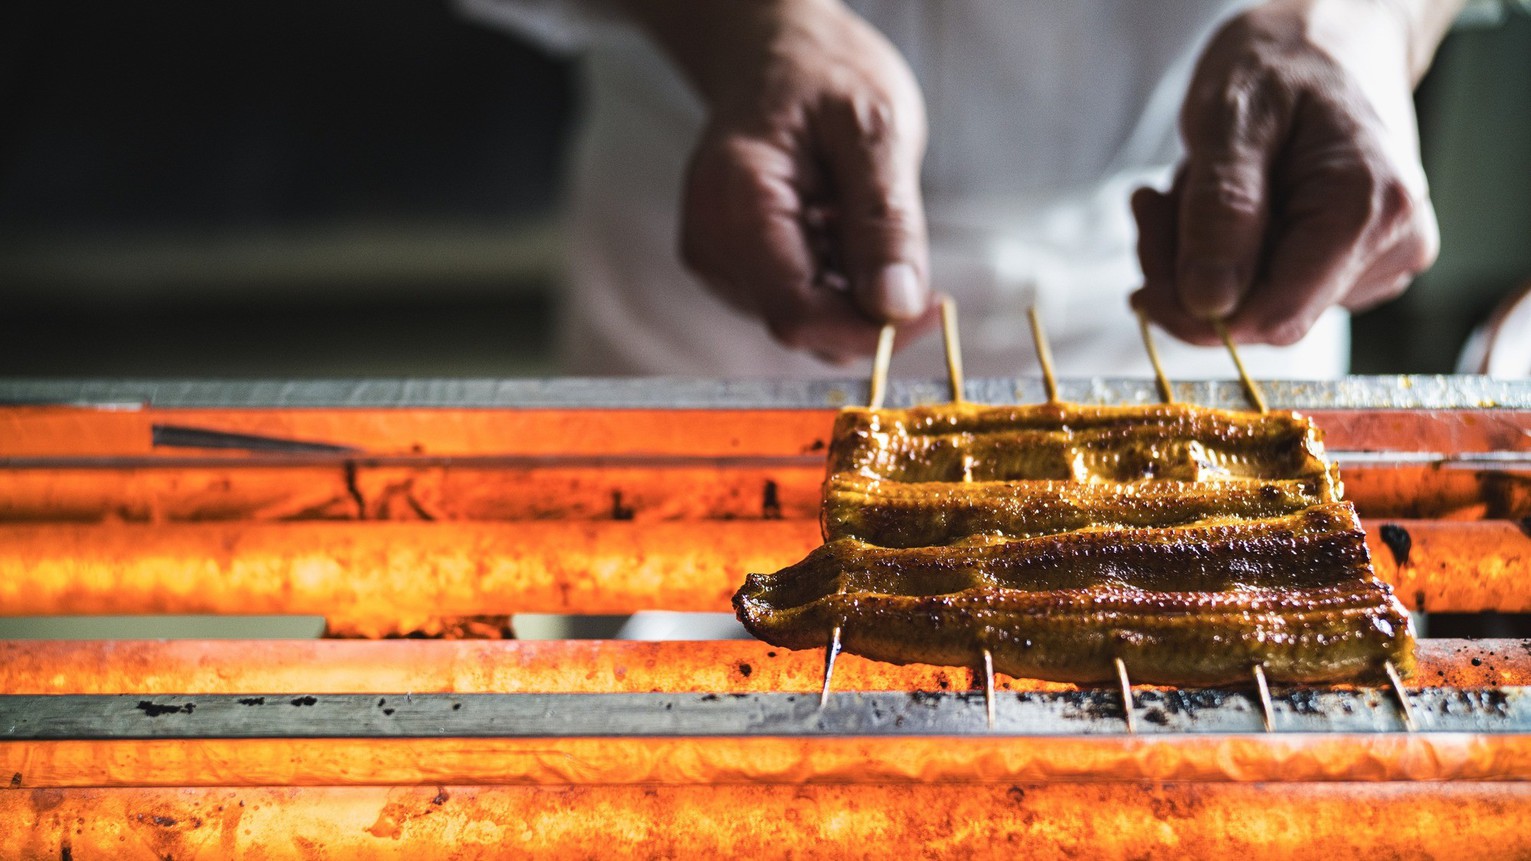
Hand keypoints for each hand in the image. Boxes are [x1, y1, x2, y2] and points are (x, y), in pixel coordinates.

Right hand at [626, 0, 937, 362]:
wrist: (773, 54)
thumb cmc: (821, 74)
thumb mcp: (874, 128)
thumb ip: (884, 219)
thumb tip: (897, 305)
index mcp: (737, 203)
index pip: (798, 314)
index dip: (868, 330)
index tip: (933, 308)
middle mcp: (711, 244)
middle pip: (800, 324)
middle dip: (865, 307)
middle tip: (905, 243)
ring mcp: (715, 260)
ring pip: (803, 320)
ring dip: (851, 290)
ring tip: (857, 214)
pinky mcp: (731, 268)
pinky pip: (795, 302)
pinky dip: (834, 280)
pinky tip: (838, 227)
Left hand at [1133, 0, 1442, 345]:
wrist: (1330, 38)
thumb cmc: (1285, 60)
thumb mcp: (1232, 117)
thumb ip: (1221, 209)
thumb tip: (1208, 302)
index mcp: (1366, 211)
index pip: (1273, 317)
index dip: (1195, 311)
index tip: (1144, 261)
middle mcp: (1388, 247)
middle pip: (1259, 315)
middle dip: (1187, 272)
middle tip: (1153, 202)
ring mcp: (1374, 261)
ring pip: (1255, 303)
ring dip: (1198, 256)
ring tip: (1196, 181)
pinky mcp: (1350, 265)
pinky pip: (1267, 287)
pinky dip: (1220, 252)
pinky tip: (1218, 198)